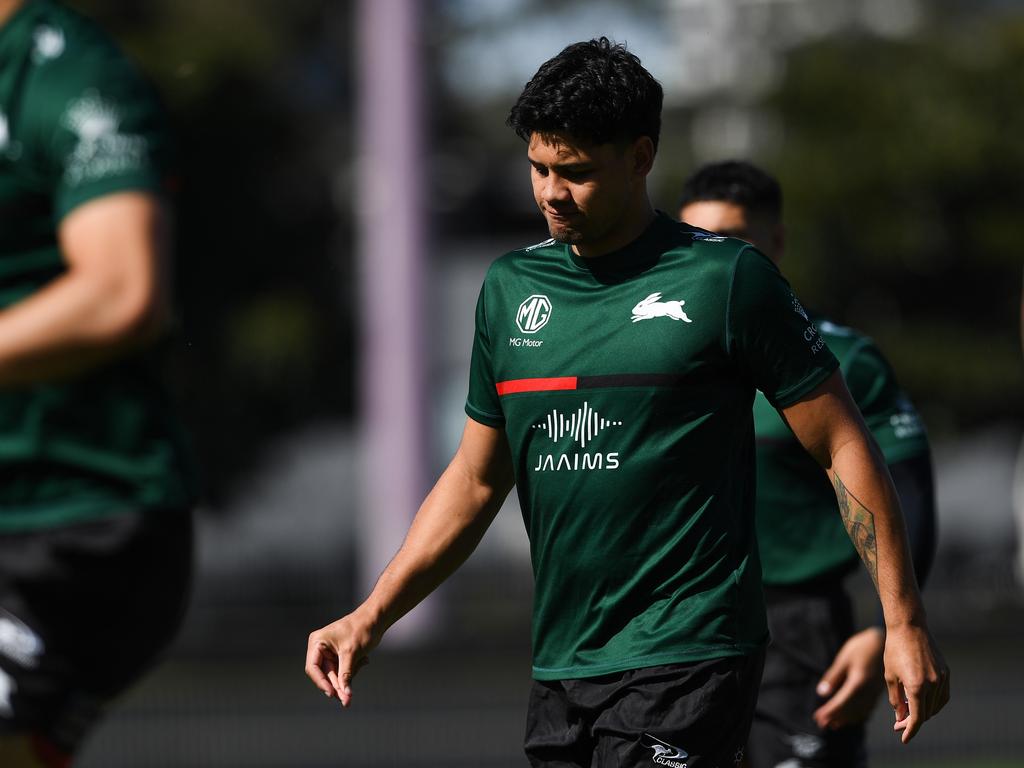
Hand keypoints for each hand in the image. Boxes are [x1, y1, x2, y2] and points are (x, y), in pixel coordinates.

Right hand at [305, 611, 378, 707]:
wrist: (377, 619)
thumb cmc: (362, 629)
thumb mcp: (352, 653)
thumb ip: (346, 675)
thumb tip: (345, 695)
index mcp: (317, 642)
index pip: (313, 668)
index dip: (321, 683)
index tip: (332, 694)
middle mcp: (320, 648)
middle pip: (325, 675)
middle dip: (338, 686)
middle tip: (348, 701)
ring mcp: (330, 653)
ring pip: (336, 675)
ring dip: (349, 676)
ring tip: (363, 661)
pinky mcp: (340, 656)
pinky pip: (343, 671)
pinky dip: (353, 670)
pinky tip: (365, 660)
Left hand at [813, 627, 884, 729]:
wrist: (884, 641)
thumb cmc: (861, 647)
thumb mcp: (844, 658)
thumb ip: (833, 677)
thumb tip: (822, 693)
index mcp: (858, 682)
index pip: (841, 702)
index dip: (829, 711)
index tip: (818, 718)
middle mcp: (868, 691)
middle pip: (850, 709)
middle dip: (835, 717)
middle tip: (822, 725)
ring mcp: (875, 692)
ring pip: (860, 711)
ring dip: (846, 718)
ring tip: (834, 725)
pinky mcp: (879, 691)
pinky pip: (869, 707)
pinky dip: (859, 715)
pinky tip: (853, 719)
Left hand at [882, 623, 949, 742]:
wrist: (909, 628)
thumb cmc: (894, 650)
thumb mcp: (890, 676)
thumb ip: (896, 699)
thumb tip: (901, 718)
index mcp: (917, 686)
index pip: (917, 718)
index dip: (910, 730)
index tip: (904, 739)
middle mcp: (933, 684)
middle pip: (926, 713)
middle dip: (912, 721)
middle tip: (898, 724)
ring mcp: (943, 678)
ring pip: (935, 706)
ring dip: (923, 712)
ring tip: (908, 711)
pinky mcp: (947, 672)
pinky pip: (942, 695)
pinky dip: (934, 703)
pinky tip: (923, 702)